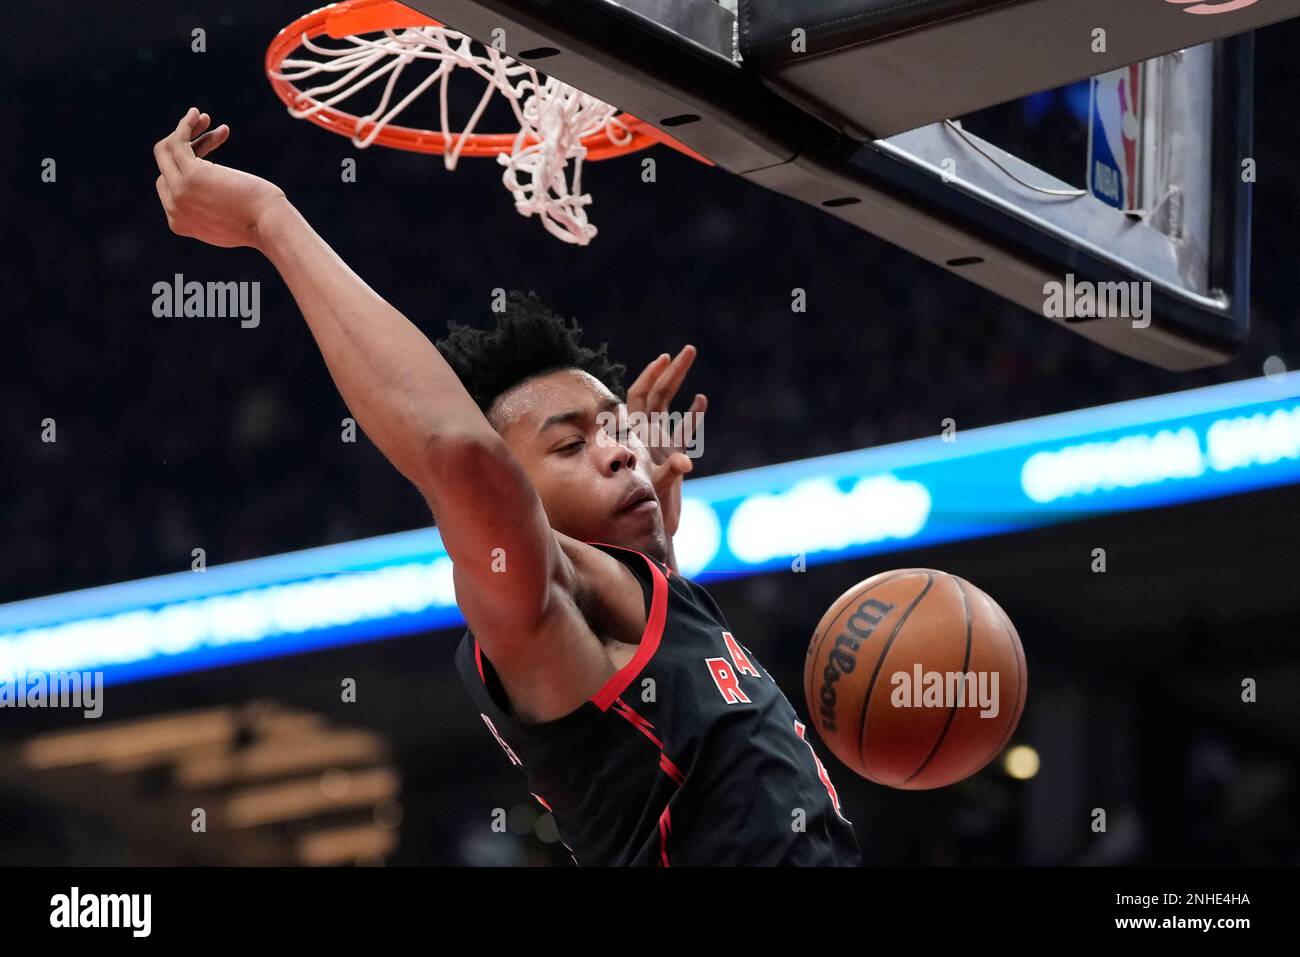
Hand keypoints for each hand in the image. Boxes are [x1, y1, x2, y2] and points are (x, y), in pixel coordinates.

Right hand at [153, 107, 287, 249]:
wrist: (271, 226)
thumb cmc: (261, 223)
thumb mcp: (230, 221)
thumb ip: (212, 210)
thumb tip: (212, 192)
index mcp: (180, 223)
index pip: (171, 185)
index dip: (188, 163)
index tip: (210, 148)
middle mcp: (174, 209)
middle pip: (167, 166)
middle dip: (185, 144)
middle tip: (207, 127)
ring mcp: (179, 193)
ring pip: (168, 151)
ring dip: (185, 130)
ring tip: (203, 116)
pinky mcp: (191, 176)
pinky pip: (178, 143)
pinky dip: (185, 126)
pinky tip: (195, 114)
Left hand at [625, 345, 707, 537]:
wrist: (651, 529)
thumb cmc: (648, 509)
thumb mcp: (657, 487)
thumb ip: (669, 472)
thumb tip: (686, 463)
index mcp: (638, 436)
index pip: (641, 397)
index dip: (651, 376)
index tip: (664, 359)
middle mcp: (647, 436)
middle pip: (658, 395)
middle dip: (672, 372)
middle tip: (688, 350)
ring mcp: (660, 445)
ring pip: (670, 407)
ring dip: (680, 384)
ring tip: (689, 359)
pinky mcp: (673, 457)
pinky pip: (683, 430)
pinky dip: (691, 415)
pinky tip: (699, 400)